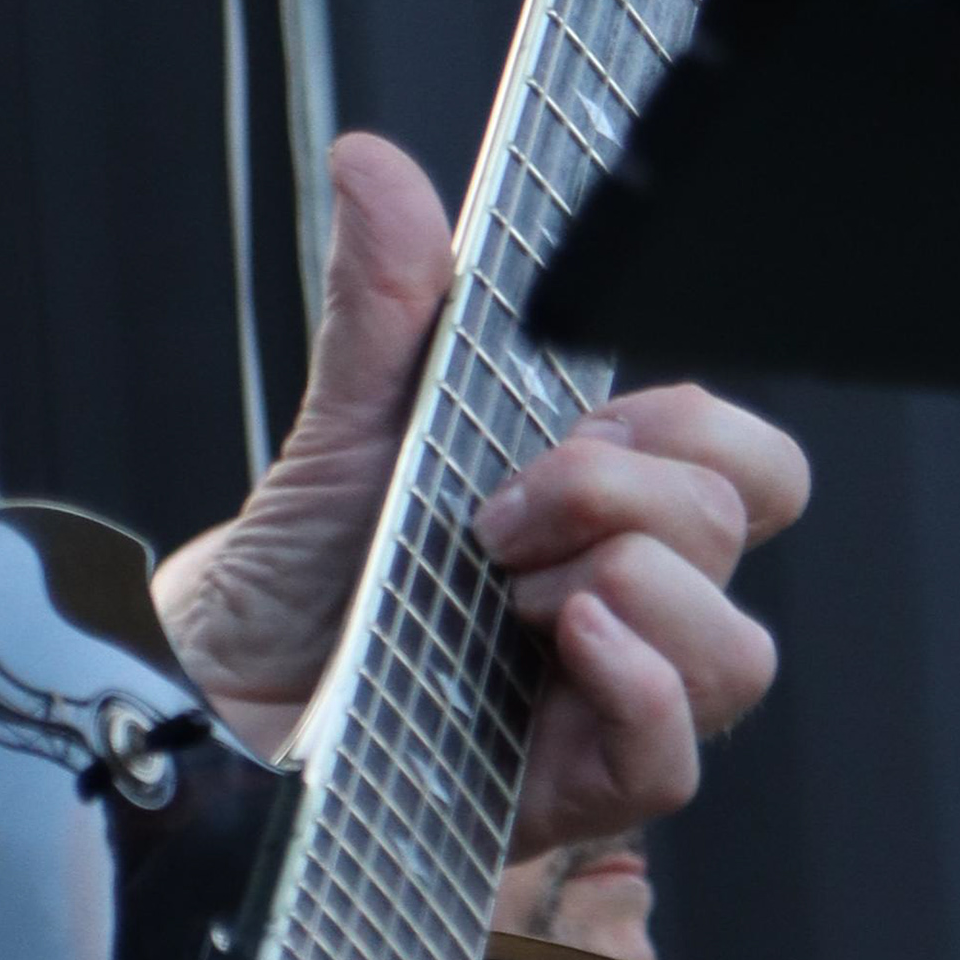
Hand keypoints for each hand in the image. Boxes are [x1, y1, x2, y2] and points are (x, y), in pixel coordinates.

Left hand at [151, 132, 806, 863]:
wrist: (215, 691)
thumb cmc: (304, 569)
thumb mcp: (351, 425)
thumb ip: (389, 302)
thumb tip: (373, 166)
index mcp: (607, 505)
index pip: (743, 457)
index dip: (685, 427)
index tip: (563, 433)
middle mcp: (629, 602)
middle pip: (736, 527)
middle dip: (617, 495)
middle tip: (491, 518)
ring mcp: (609, 701)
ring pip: (736, 650)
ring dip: (628, 589)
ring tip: (506, 592)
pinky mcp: (573, 792)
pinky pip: (673, 755)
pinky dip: (636, 686)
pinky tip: (561, 640)